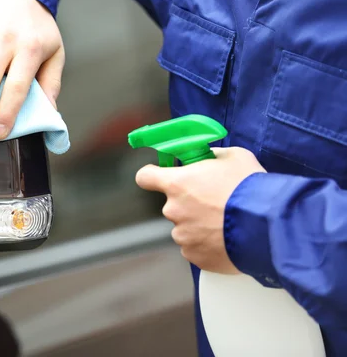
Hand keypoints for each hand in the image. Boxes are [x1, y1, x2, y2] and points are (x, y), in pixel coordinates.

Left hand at [135, 147, 265, 273]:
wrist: (269, 225)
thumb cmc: (250, 187)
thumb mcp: (233, 157)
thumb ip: (212, 157)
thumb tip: (207, 159)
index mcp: (177, 184)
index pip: (145, 177)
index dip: (153, 176)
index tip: (160, 176)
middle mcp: (174, 211)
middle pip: (173, 205)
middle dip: (190, 203)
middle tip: (216, 203)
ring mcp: (183, 236)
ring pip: (186, 228)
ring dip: (200, 225)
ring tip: (226, 223)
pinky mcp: (195, 256)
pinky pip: (196, 248)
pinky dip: (208, 244)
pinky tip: (227, 238)